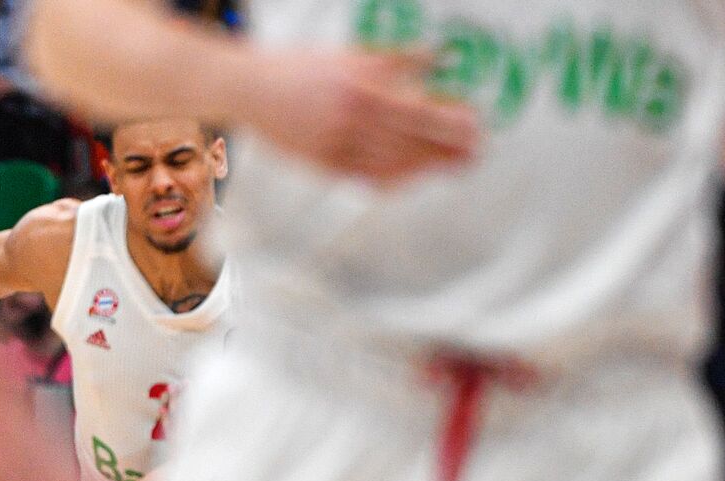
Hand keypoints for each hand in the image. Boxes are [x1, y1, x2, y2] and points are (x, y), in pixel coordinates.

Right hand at [246, 48, 478, 183]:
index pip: (420, 108)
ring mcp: (338, 144)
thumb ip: (395, 60)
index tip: (476, 122)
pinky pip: (366, 177)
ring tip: (450, 166)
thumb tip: (440, 57)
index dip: (451, 120)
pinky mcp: (323, 163)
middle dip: (448, 148)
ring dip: (426, 166)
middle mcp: (353, 118)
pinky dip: (393, 180)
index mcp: (363, 86)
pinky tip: (412, 178)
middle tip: (476, 151)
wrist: (251, 90)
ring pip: (392, 162)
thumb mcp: (350, 55)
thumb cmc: (302, 68)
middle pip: (412, 139)